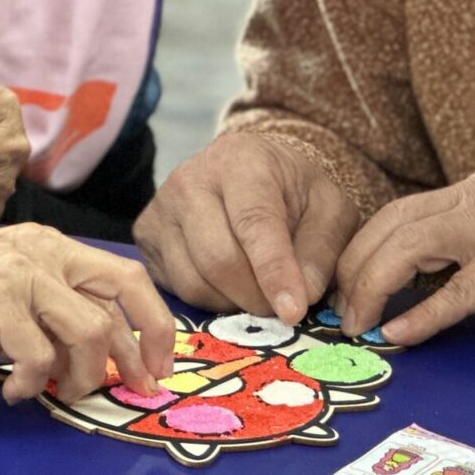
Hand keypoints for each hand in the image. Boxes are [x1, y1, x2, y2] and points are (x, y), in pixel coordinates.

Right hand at [0, 223, 175, 403]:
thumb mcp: (10, 301)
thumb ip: (52, 320)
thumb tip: (91, 362)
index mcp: (55, 248)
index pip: (126, 278)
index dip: (154, 323)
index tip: (157, 364)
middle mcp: (47, 252)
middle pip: (124, 293)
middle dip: (140, 349)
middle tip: (134, 389)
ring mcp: (23, 272)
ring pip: (88, 330)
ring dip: (80, 375)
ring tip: (54, 392)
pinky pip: (38, 354)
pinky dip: (32, 383)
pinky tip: (12, 391)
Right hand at [133, 132, 361, 322]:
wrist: (251, 170)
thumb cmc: (293, 191)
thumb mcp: (329, 209)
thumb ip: (322, 250)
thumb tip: (301, 296)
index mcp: (242, 162)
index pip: (254, 223)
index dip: (274, 272)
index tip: (293, 311)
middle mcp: (191, 180)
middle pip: (218, 259)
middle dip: (256, 297)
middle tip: (281, 309)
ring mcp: (161, 208)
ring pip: (194, 281)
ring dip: (232, 304)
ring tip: (257, 295)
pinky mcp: (145, 235)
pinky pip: (175, 288)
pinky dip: (208, 302)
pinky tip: (229, 287)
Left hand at [334, 170, 474, 345]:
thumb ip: (466, 252)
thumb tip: (413, 287)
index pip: (399, 213)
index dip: (363, 249)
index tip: (345, 285)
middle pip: (392, 225)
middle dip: (355, 269)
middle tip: (340, 312)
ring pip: (410, 248)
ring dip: (374, 290)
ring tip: (359, 326)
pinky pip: (454, 290)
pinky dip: (421, 315)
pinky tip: (400, 336)